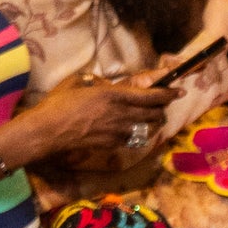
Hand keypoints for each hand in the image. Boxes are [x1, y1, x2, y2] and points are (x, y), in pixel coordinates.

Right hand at [16, 74, 168, 165]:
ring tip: (153, 118)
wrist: (48, 131)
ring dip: (154, 123)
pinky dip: (140, 134)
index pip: (152, 96)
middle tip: (163, 105)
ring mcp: (119, 131)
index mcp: (115, 94)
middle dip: (163, 109)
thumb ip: (96, 82)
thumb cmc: (59, 104)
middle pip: (155, 113)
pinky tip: (135, 131)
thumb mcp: (78, 83)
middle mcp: (122, 113)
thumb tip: (104, 83)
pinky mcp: (113, 144)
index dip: (169, 94)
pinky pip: (136, 139)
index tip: (180, 91)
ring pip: (149, 128)